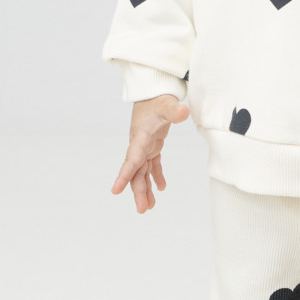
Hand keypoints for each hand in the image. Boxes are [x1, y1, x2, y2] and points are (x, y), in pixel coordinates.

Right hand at [110, 94, 190, 212]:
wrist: (153, 89)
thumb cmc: (158, 96)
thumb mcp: (167, 104)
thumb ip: (174, 110)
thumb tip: (184, 111)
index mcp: (140, 137)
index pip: (131, 160)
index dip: (123, 176)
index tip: (115, 191)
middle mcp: (139, 144)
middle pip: (136, 172)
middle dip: (138, 191)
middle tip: (143, 210)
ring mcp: (145, 145)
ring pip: (142, 172)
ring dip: (145, 188)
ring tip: (150, 207)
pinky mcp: (152, 144)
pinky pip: (152, 164)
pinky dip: (156, 176)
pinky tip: (162, 188)